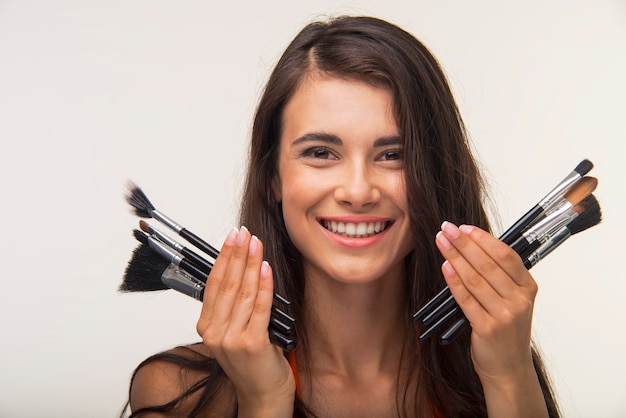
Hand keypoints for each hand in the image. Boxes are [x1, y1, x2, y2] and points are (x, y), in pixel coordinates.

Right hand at [196, 226, 294, 415]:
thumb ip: (231, 307)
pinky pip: (259, 307)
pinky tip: (265, 268)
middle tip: (243, 232)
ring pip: (242, 292)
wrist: (263, 395)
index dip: (223, 258)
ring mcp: (231, 339)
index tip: (232, 237)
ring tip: (256, 244)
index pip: (214, 284)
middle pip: (226, 284)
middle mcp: (215, 332)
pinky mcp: (252, 344)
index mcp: (207, 326)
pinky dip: (263, 286)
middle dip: (236, 254)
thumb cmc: (252, 363)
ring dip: (250, 264)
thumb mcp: (233, 332)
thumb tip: (239, 269)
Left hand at [435, 221, 537, 381]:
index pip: (506, 255)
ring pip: (475, 279)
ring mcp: (504, 315)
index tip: (464, 227)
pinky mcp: (487, 328)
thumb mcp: (512, 300)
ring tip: (442, 243)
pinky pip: (466, 299)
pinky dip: (454, 282)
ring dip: (456, 258)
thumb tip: (473, 245)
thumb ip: (499, 276)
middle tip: (447, 229)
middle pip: (488, 264)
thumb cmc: (507, 330)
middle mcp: (519, 300)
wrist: (509, 369)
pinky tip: (445, 267)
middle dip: (464, 243)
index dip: (483, 239)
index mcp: (527, 288)